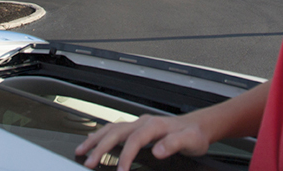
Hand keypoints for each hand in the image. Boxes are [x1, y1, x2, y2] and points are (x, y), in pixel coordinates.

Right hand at [75, 114, 211, 170]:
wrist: (200, 126)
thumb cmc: (194, 134)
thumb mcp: (189, 140)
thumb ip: (173, 144)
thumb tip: (158, 150)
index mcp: (154, 125)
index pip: (134, 140)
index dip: (125, 156)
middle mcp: (144, 122)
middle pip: (116, 132)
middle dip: (100, 146)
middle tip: (88, 161)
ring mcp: (140, 124)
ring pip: (112, 128)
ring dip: (96, 139)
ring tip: (82, 150)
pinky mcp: (139, 128)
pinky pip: (116, 129)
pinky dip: (102, 134)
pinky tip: (94, 139)